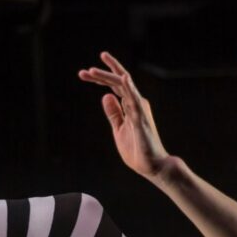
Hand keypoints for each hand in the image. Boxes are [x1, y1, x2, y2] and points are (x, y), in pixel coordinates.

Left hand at [78, 51, 169, 178]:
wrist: (152, 165)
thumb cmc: (137, 149)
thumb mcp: (119, 129)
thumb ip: (114, 113)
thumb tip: (106, 96)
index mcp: (130, 105)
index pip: (115, 85)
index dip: (101, 78)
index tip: (84, 73)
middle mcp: (136, 103)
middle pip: (118, 82)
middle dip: (101, 74)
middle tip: (83, 72)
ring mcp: (139, 110)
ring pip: (124, 87)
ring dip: (109, 77)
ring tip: (93, 70)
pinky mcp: (141, 119)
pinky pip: (135, 101)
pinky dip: (130, 88)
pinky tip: (124, 77)